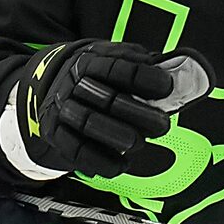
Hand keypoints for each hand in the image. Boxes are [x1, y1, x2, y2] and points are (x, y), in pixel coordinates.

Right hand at [2, 39, 205, 181]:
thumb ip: (138, 64)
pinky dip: (101, 161)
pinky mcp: (54, 132)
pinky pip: (76, 150)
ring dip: (119, 137)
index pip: (117, 67)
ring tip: (139, 144)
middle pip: (106, 99)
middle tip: (162, 125)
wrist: (52, 84)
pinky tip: (120, 164)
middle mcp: (72, 83)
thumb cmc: (94, 76)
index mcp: (89, 60)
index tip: (167, 87)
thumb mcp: (112, 59)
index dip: (144, 78)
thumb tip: (171, 70)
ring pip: (90, 124)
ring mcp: (61, 108)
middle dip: (139, 114)